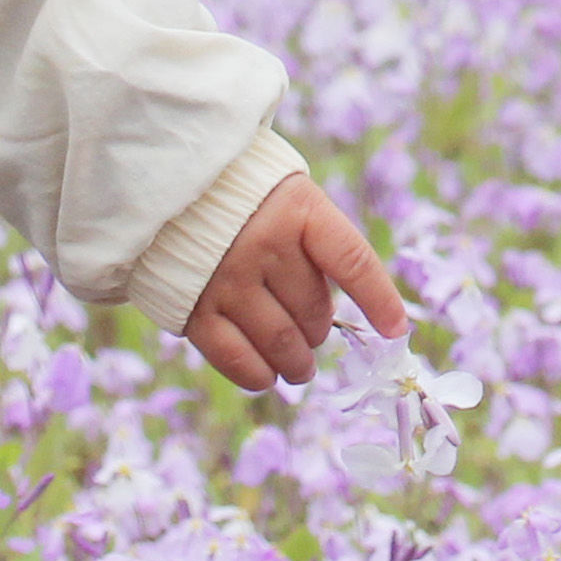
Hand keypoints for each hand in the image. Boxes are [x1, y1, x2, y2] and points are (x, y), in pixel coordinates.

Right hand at [176, 176, 412, 391]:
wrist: (164, 183)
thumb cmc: (240, 193)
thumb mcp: (287, 196)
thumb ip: (314, 241)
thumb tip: (343, 306)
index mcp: (297, 209)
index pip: (352, 261)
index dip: (379, 300)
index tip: (396, 332)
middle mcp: (263, 244)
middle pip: (313, 310)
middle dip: (319, 329)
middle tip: (315, 334)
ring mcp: (226, 279)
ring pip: (280, 341)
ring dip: (296, 363)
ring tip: (300, 369)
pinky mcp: (194, 308)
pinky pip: (235, 357)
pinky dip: (257, 375)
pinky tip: (267, 377)